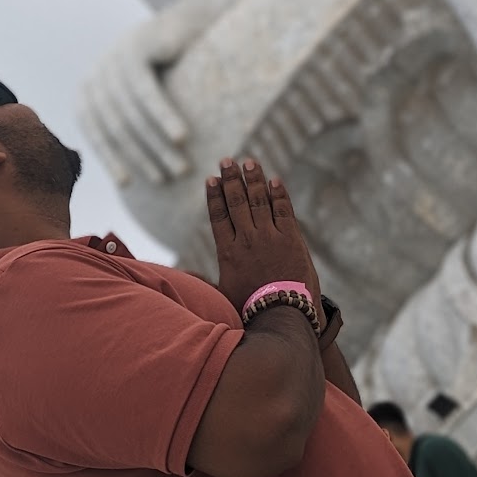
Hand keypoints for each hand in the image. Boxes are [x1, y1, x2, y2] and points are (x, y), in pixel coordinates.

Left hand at [78, 2, 209, 184]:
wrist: (196, 23)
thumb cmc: (175, 73)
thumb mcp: (145, 104)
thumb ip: (130, 132)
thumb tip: (127, 187)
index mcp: (90, 92)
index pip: (98, 134)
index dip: (113, 160)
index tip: (133, 185)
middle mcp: (96, 74)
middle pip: (116, 126)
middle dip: (143, 157)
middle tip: (168, 179)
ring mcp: (112, 59)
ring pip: (132, 113)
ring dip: (157, 145)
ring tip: (181, 167)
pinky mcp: (134, 47)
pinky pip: (146, 92)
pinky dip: (163, 117)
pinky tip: (181, 137)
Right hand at [206, 158, 319, 316]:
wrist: (282, 316)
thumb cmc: (250, 309)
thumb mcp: (222, 296)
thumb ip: (206, 283)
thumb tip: (186, 278)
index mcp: (228, 252)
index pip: (218, 216)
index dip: (214, 195)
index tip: (211, 179)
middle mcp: (246, 239)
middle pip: (236, 202)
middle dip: (231, 179)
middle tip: (227, 160)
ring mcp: (269, 237)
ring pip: (259, 200)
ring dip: (254, 179)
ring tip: (250, 162)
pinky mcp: (291, 239)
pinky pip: (284, 210)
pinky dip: (279, 194)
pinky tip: (275, 180)